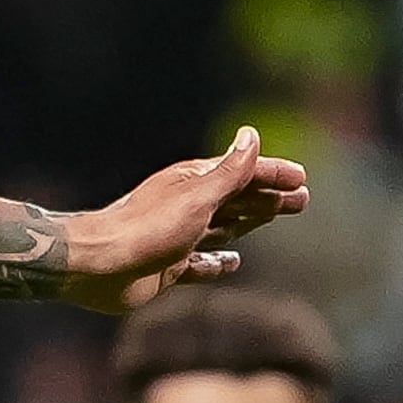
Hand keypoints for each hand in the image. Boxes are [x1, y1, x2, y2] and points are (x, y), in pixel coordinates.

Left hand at [55, 126, 310, 312]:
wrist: (99, 267)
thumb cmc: (148, 228)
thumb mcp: (197, 196)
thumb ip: (229, 171)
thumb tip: (250, 135)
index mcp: (192, 183)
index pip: (242, 173)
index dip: (273, 174)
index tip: (302, 179)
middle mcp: (186, 206)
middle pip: (237, 199)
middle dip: (269, 197)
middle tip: (302, 200)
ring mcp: (177, 237)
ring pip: (224, 226)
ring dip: (251, 221)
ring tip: (276, 215)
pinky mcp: (168, 266)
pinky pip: (201, 262)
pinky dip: (217, 260)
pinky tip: (232, 261)